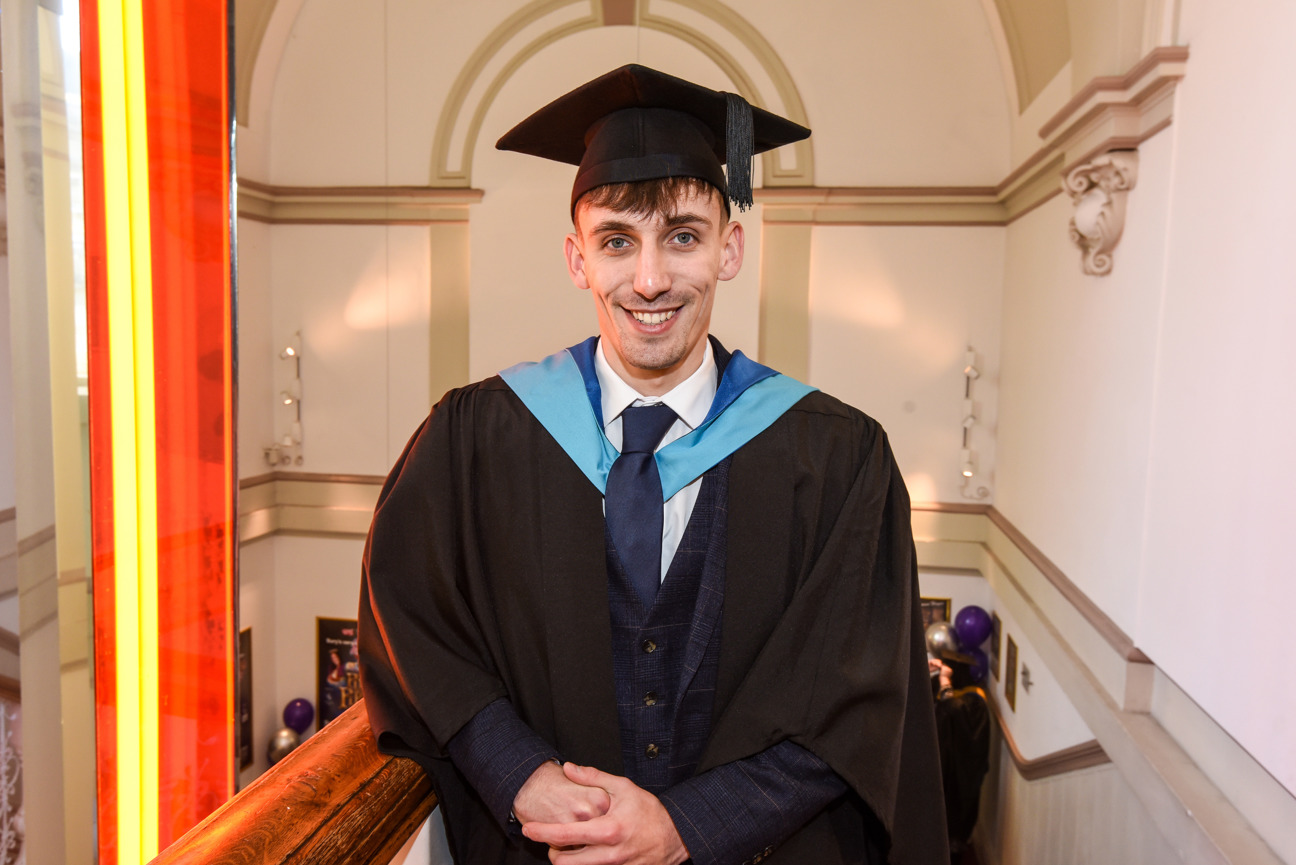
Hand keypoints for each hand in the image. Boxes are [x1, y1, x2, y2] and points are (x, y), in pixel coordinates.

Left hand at [522, 763, 689, 864]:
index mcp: (607, 830)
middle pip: (564, 863)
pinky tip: (587, 851)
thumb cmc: (650, 811)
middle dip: (552, 852)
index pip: (565, 835)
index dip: (542, 833)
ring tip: (569, 844)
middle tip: (553, 839)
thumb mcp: (623, 787)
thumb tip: (568, 767)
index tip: (528, 829)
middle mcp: (609, 854)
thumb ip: (593, 777)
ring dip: (567, 859)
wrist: (676, 837)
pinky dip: (584, 863)